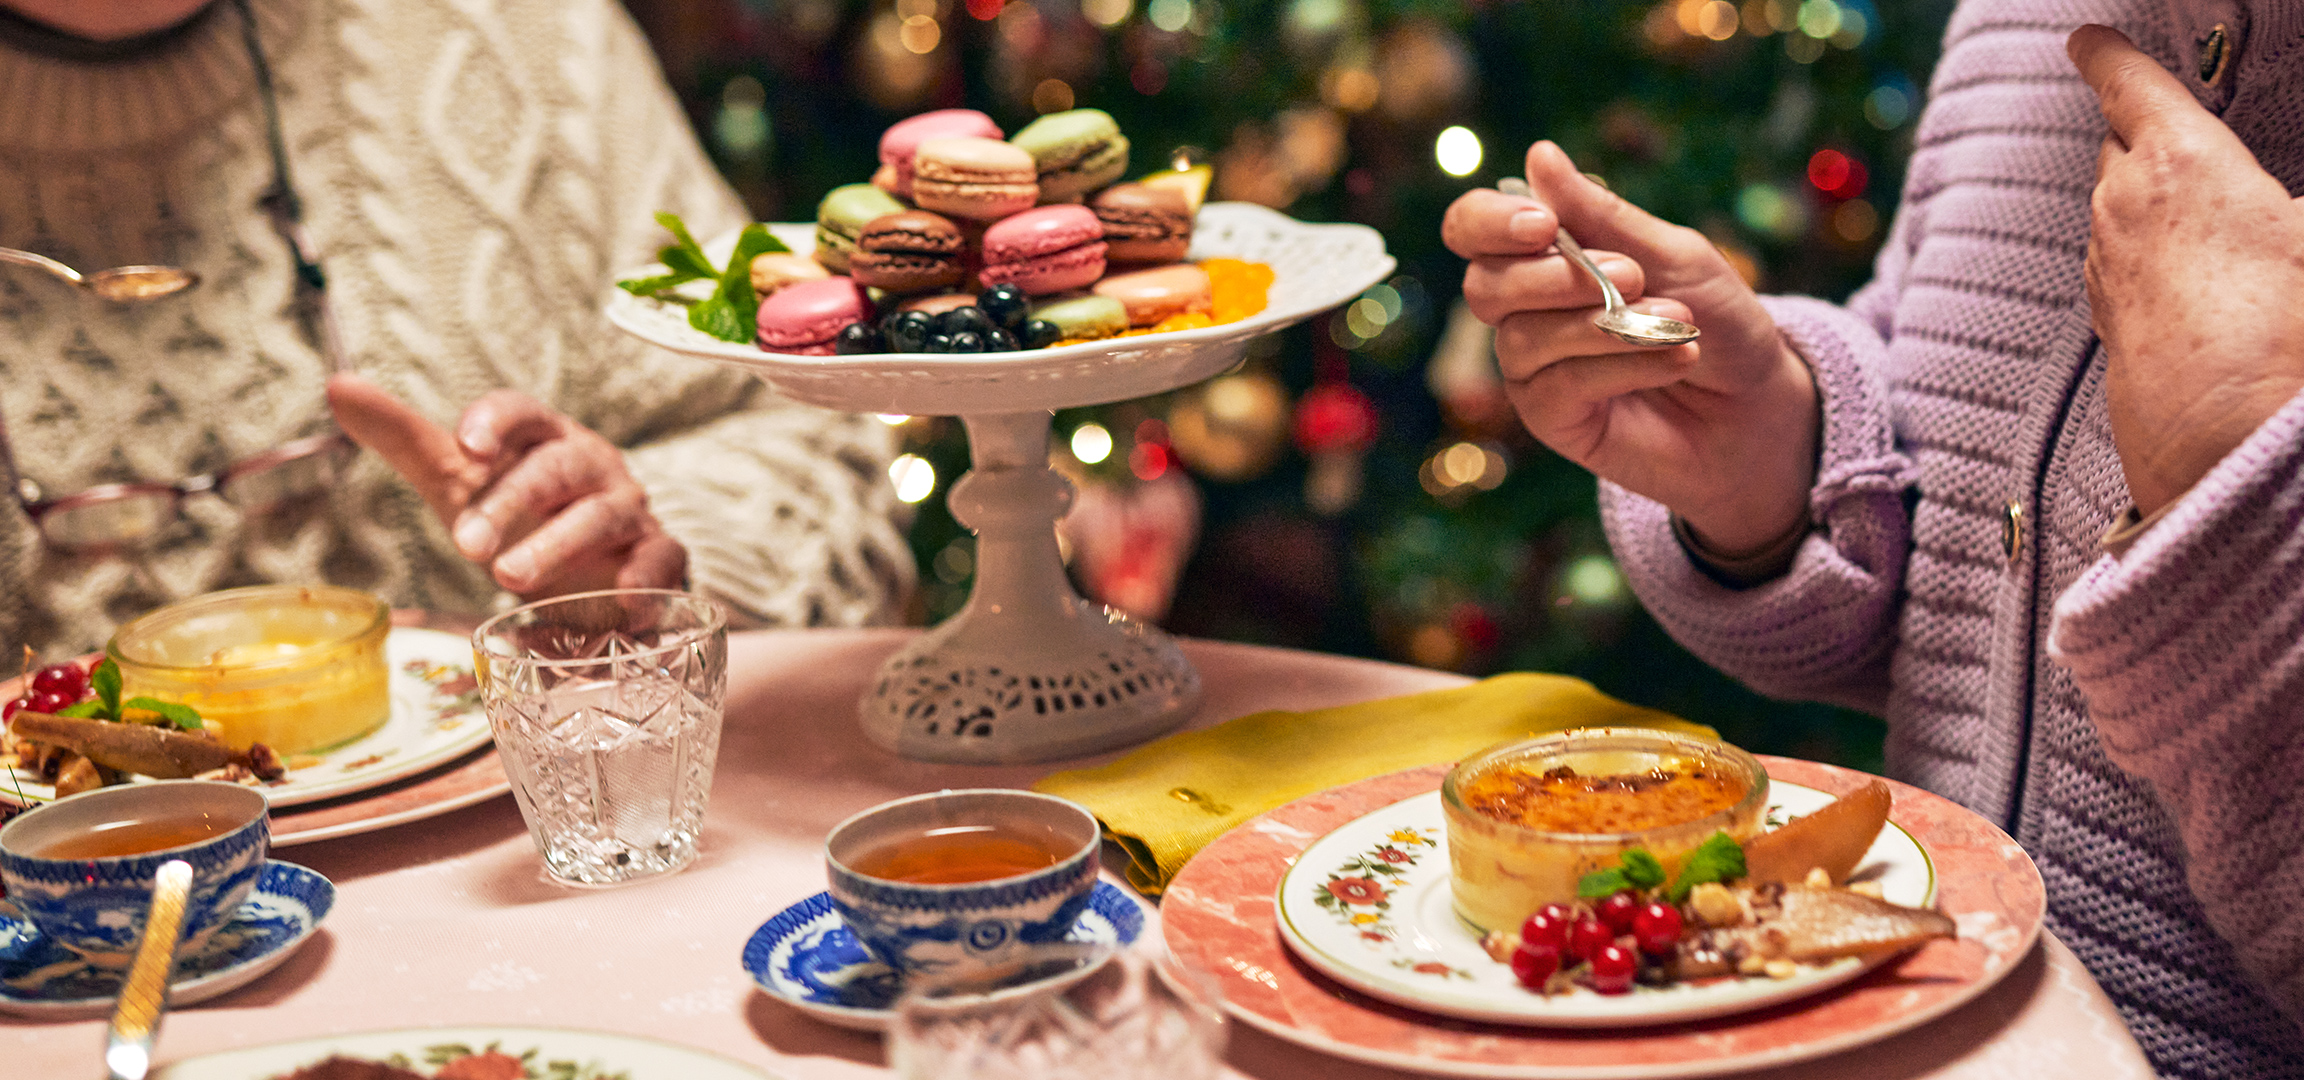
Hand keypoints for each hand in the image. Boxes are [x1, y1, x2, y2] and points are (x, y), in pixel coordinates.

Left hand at [326, 373, 686, 597]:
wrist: (589, 570)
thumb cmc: (520, 514)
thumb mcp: (459, 479)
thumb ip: (404, 437)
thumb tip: (338, 386)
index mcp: (543, 438)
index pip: (523, 412)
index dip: (496, 422)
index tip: (466, 444)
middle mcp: (591, 465)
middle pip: (557, 468)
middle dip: (512, 502)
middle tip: (466, 546)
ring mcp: (627, 510)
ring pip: (601, 515)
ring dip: (558, 545)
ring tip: (508, 579)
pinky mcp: (657, 557)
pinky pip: (660, 561)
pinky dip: (645, 580)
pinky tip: (622, 602)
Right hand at [1442, 141, 1818, 554]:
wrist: (1758, 402)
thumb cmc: (1715, 318)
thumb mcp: (1671, 254)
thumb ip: (1601, 215)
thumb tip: (1538, 155)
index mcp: (1543, 254)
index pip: (1472, 228)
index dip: (1489, 221)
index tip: (1544, 224)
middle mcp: (1524, 309)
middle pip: (1483, 286)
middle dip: (1554, 277)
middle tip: (1634, 275)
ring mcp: (1533, 367)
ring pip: (1522, 338)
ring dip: (1605, 325)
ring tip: (1677, 319)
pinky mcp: (1552, 418)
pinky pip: (1557, 385)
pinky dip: (1620, 365)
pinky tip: (1674, 360)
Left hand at [2070, 25, 2303, 514]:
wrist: (2221, 434)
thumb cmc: (2285, 326)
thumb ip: (2299, 216)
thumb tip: (2288, 211)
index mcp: (2180, 159)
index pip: (2128, 84)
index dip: (2106, 56)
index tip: (2086, 39)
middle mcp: (2123, 203)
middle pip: (2118, 146)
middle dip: (2141, 136)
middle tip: (2174, 141)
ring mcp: (2105, 262)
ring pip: (2112, 208)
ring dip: (2142, 203)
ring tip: (2197, 224)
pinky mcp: (2102, 316)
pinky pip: (2114, 264)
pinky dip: (2139, 257)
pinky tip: (2183, 282)